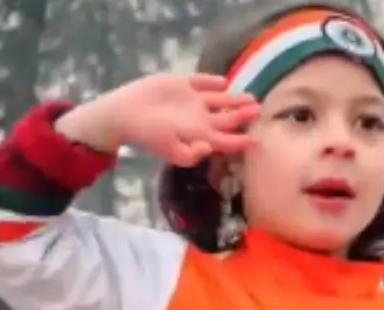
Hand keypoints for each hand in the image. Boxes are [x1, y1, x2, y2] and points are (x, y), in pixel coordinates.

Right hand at [56, 73, 259, 166]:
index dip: (241, 142)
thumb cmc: (148, 135)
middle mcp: (201, 119)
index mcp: (200, 136)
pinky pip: (204, 82)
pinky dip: (215, 82)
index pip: (226, 141)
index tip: (257, 141)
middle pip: (229, 119)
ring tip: (251, 98)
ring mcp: (194, 101)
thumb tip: (209, 150)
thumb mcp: (170, 151)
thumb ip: (190, 155)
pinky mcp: (184, 84)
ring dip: (236, 99)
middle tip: (258, 112)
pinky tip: (224, 83)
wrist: (125, 113)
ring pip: (221, 100)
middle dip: (244, 116)